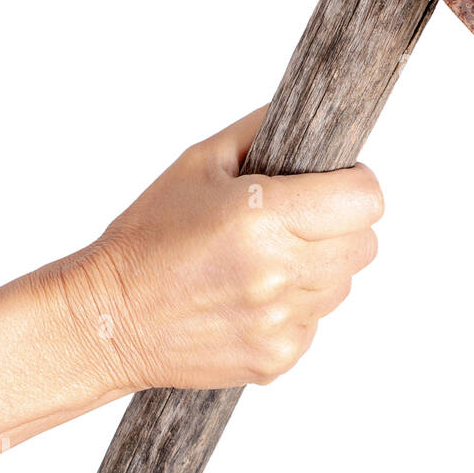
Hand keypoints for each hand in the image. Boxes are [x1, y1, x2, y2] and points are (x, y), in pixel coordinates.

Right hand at [52, 108, 382, 390]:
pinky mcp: (278, 357)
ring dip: (320, 268)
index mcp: (263, 216)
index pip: (365, 200)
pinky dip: (296, 308)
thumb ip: (262, 130)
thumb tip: (309, 115)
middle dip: (341, 226)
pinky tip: (252, 298)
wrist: (108, 318)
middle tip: (299, 222)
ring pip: (343, 284)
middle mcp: (278, 272)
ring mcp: (280, 320)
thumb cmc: (149, 237)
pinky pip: (317, 322)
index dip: (356, 185)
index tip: (338, 183)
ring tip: (267, 261)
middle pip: (364, 243)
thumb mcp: (199, 163)